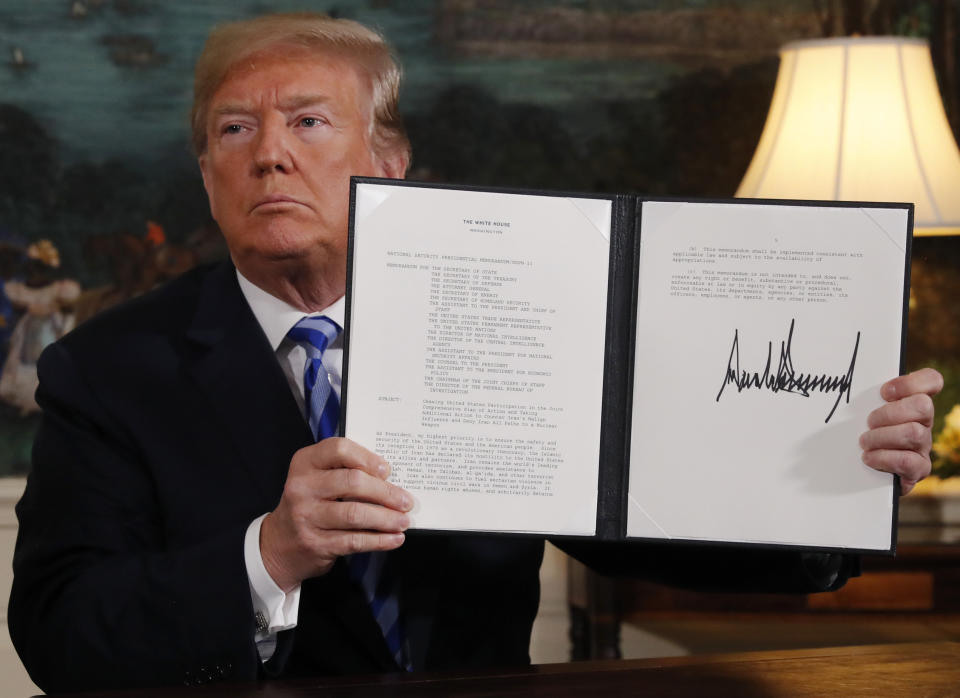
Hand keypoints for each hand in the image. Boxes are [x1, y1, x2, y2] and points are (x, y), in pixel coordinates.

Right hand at [259, 438, 412, 591]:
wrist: (279, 544)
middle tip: (406, 501)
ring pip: (356, 514)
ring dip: (387, 518)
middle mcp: (302, 487)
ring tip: (404, 521)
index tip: (388, 470)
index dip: (367, 458)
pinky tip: (394, 538)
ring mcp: (306, 516)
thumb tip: (391, 478)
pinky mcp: (315, 543)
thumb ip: (345, 471)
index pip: (339, 449)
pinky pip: (354, 540)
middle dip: (386, 492)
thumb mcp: (317, 479)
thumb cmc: (310, 504)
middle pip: (352, 483)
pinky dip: (379, 540)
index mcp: (305, 462)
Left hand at [860, 368, 943, 494]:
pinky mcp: (918, 469)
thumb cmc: (862, 433)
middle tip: (869, 422)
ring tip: (864, 441)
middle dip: (889, 413)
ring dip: (882, 437)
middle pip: (923, 405)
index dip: (911, 382)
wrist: (865, 473)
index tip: (884, 392)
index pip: (931, 380)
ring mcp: (923, 445)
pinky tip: (868, 457)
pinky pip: (908, 461)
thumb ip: (864, 398)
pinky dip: (883, 458)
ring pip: (914, 433)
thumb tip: (845, 386)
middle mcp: (923, 422)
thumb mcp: (862, 412)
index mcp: (912, 402)